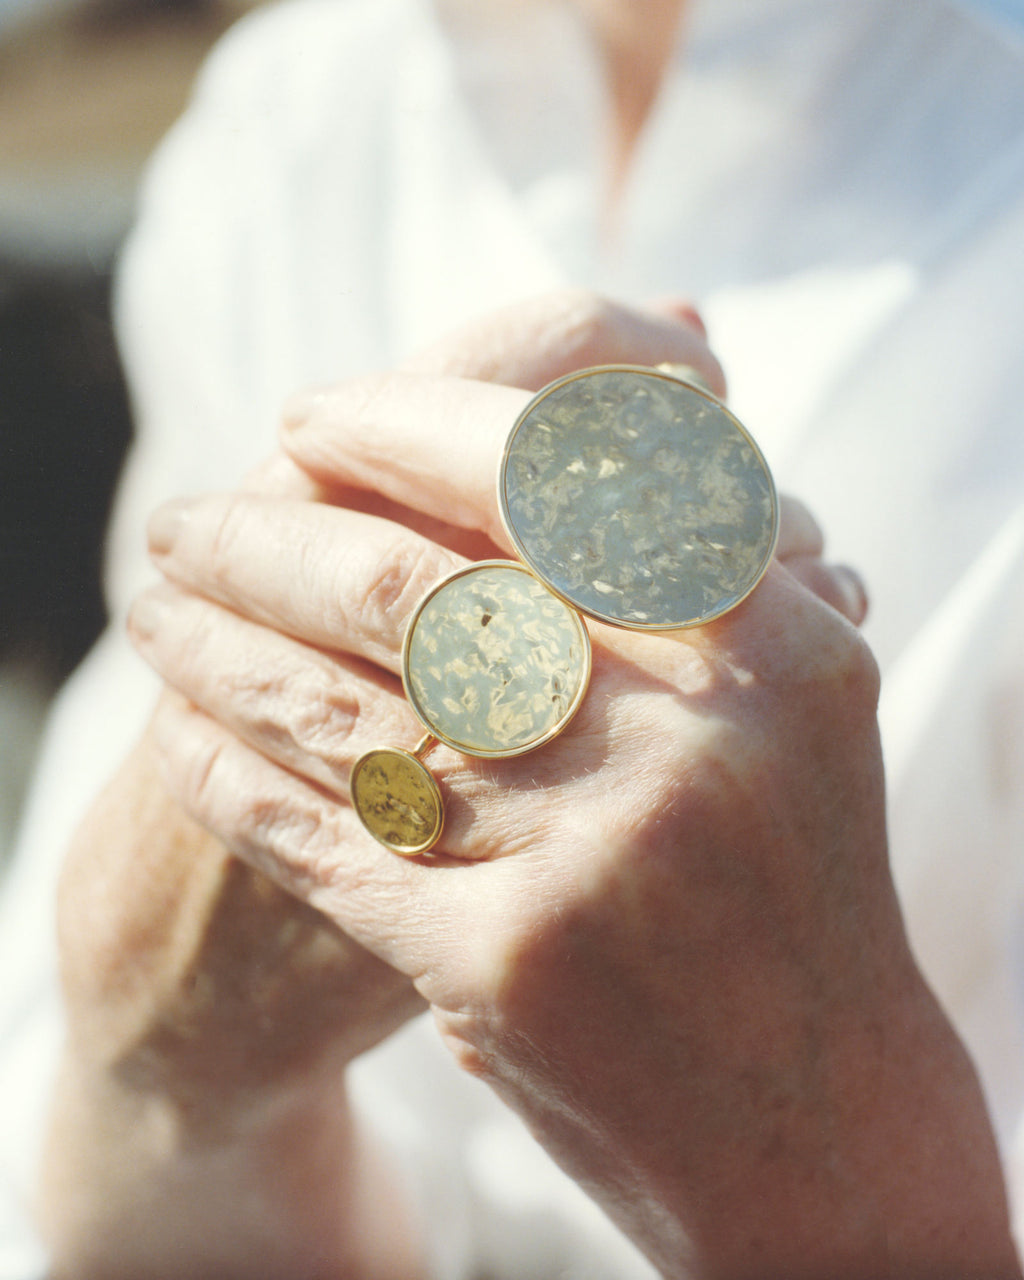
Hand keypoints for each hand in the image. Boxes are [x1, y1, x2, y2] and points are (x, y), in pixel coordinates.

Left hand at [126, 356, 1015, 1277]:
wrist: (817, 1123)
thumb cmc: (796, 891)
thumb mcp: (799, 710)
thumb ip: (700, 570)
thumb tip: (549, 423)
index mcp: (776, 644)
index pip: (553, 475)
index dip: (408, 423)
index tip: (313, 415)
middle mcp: (690, 737)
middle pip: (413, 586)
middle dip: (263, 538)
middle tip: (180, 522)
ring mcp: (598, 856)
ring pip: (339, 707)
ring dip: (218, 648)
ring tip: (156, 611)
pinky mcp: (509, 968)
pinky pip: (324, 838)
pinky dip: (231, 774)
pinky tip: (181, 735)